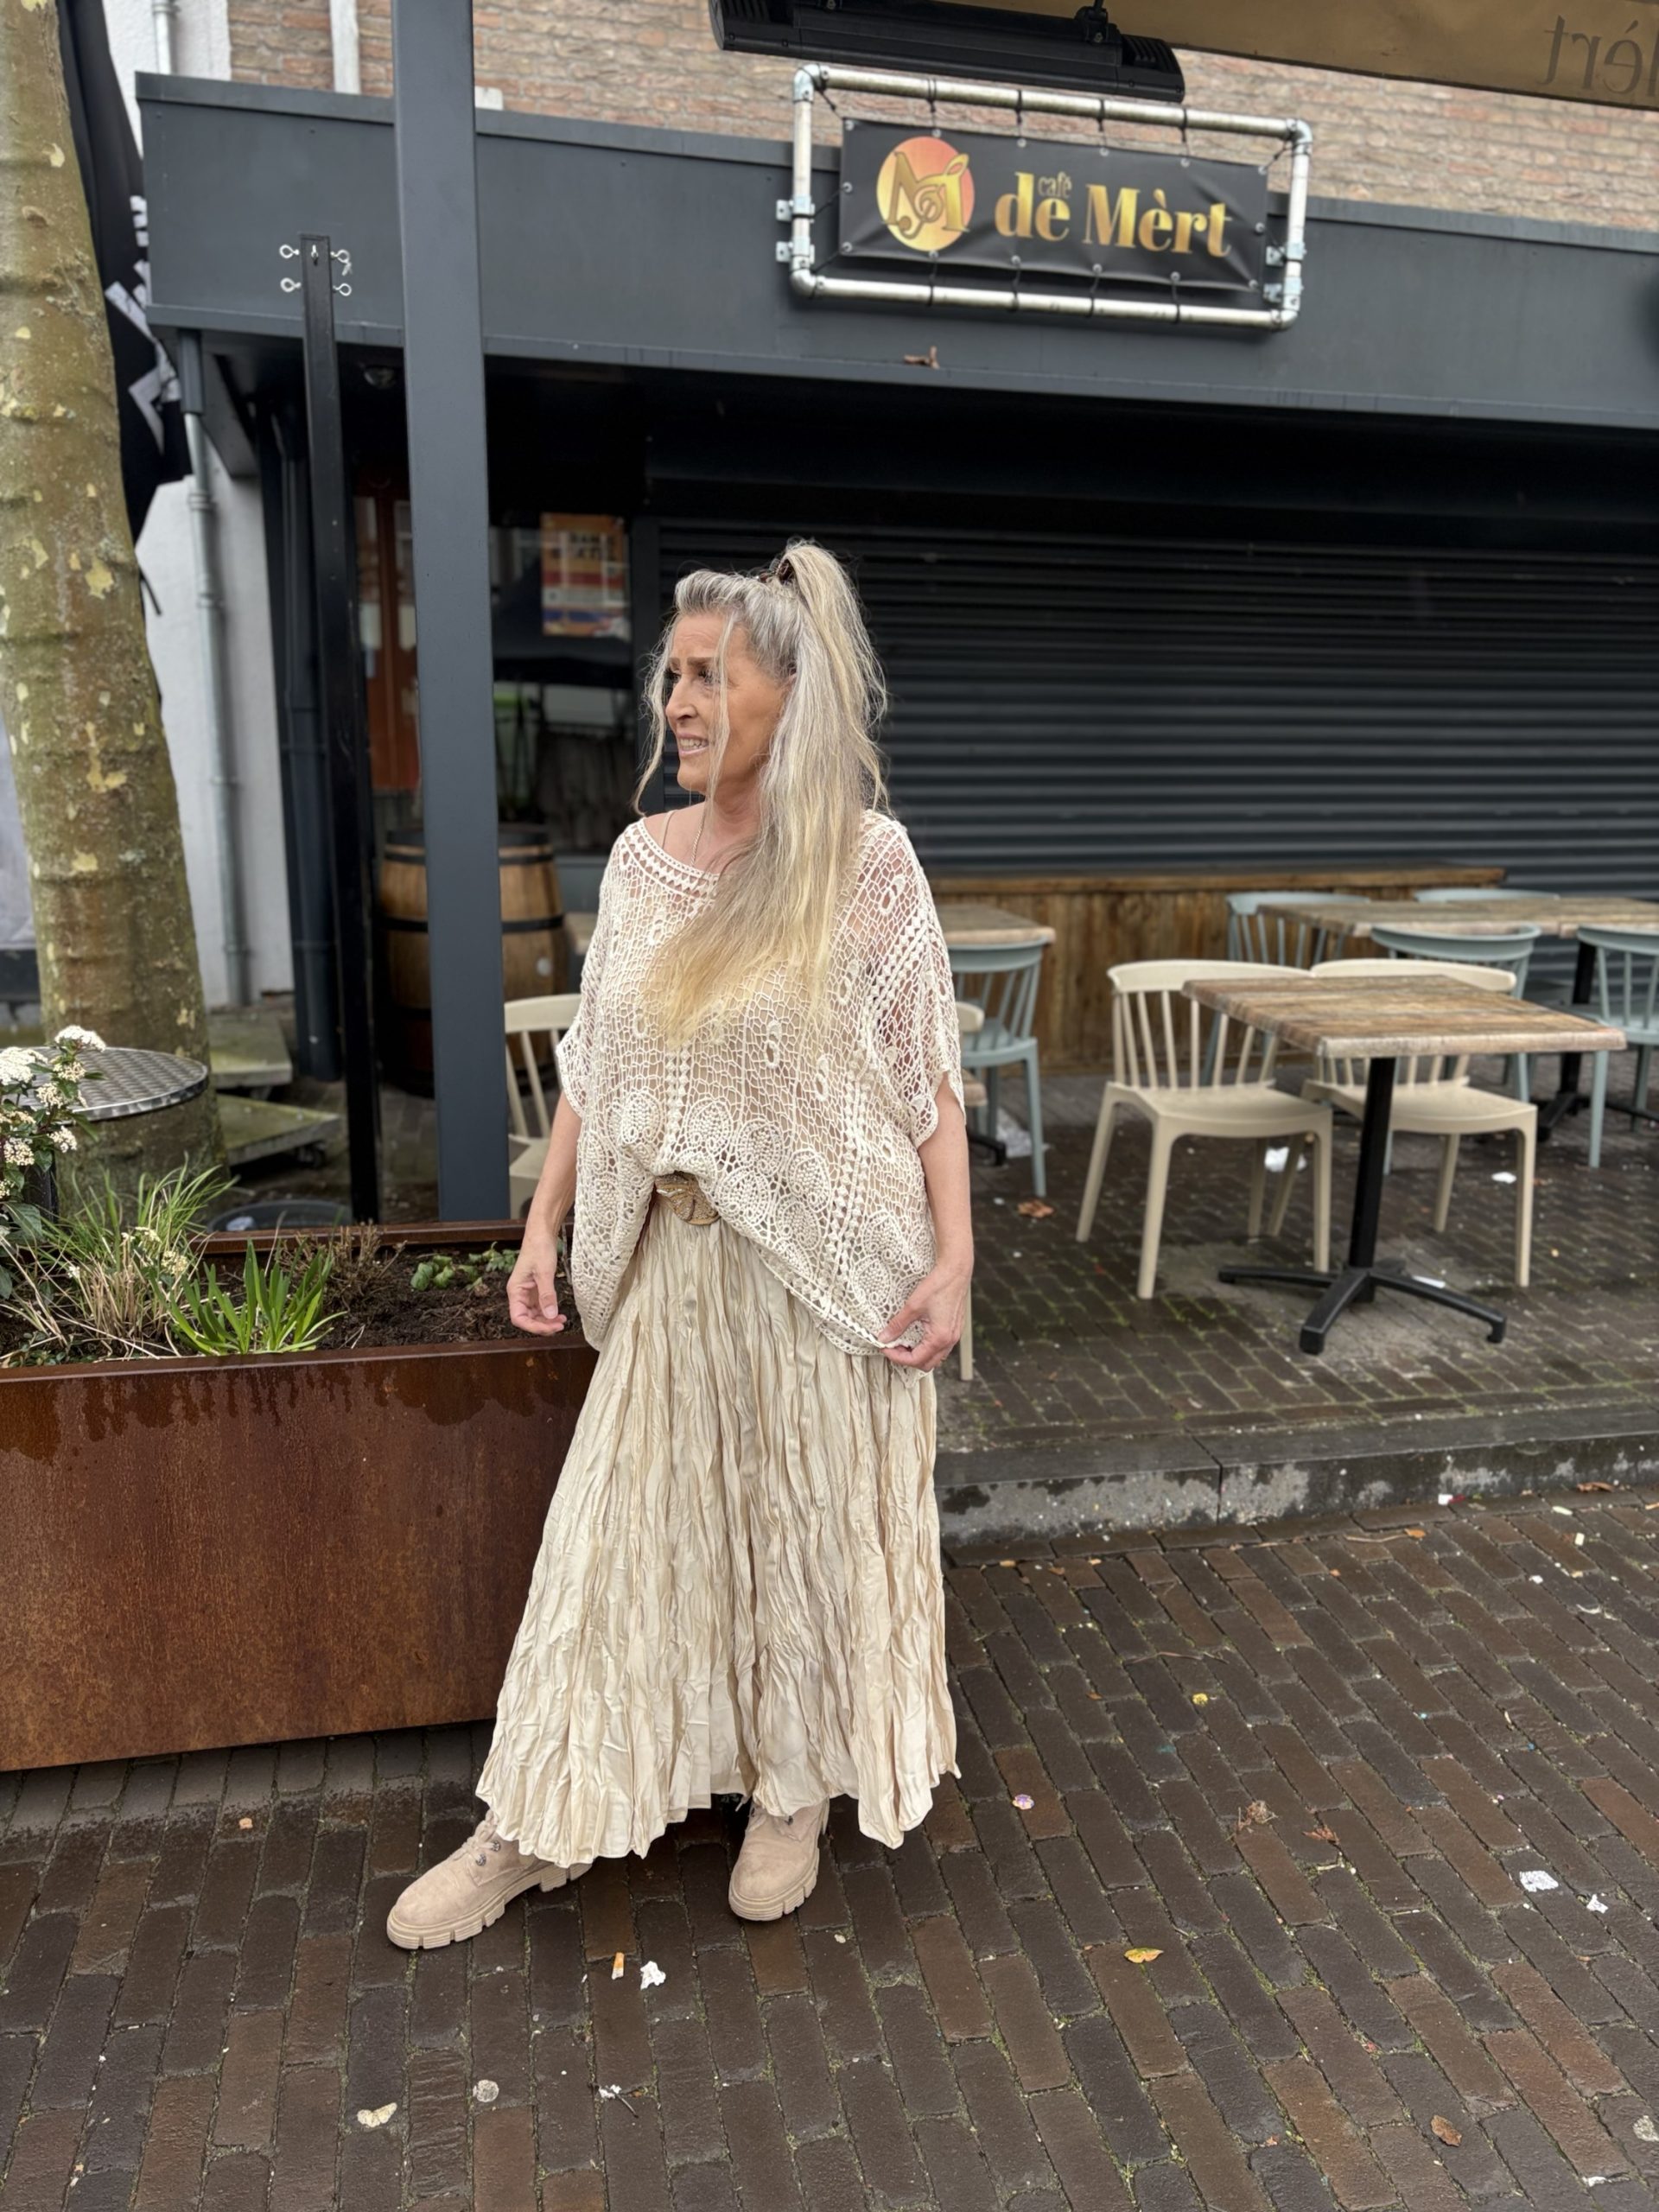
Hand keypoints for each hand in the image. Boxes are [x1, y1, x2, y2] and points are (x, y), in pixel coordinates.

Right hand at [507, 1225, 566, 1336]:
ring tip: (562, 1322)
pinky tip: (560, 1315)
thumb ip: (547, 1295)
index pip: (518, 1318)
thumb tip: (551, 1316)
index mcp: (515, 1291)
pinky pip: (541, 1307)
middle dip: (543, 1325)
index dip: (533, 1327)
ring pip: (535, 1315)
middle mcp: (519, 1294)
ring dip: (547, 1321)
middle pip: (527, 1319)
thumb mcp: (544, 1273)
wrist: (542, 1234)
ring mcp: (528, 1293)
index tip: (550, 1328)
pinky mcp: (536, 1290)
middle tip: (560, 1326)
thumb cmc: (539, 1249)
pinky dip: (550, 1313)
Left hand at [879, 1257, 970, 1371]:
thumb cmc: (938, 1286)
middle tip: (893, 1347)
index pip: (915, 1359)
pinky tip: (917, 1336)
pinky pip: (941, 1348)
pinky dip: (927, 1347)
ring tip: (903, 1342)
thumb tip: (884, 1337)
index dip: (897, 1357)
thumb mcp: (913, 1306)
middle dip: (907, 1359)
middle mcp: (949, 1340)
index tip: (885, 1348)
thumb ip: (898, 1324)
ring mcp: (954, 1335)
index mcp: (939, 1338)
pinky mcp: (954, 1329)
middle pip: (926, 1364)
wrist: (956, 1271)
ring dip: (918, 1354)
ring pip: (935, 1357)